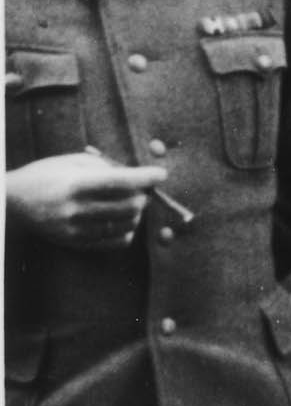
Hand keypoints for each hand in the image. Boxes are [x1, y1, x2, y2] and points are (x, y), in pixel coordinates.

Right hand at [7, 153, 167, 250]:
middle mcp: (75, 210)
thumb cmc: (45, 175)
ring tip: (131, 203)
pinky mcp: (76, 243)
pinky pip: (117, 241)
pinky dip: (127, 229)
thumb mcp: (72, 161)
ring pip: (127, 225)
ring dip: (137, 213)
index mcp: (74, 184)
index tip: (161, 174)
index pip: (121, 182)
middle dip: (144, 196)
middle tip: (142, 189)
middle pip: (130, 206)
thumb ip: (107, 166)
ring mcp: (75, 230)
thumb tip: (140, 175)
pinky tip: (122, 219)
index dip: (146, 178)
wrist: (12, 203)